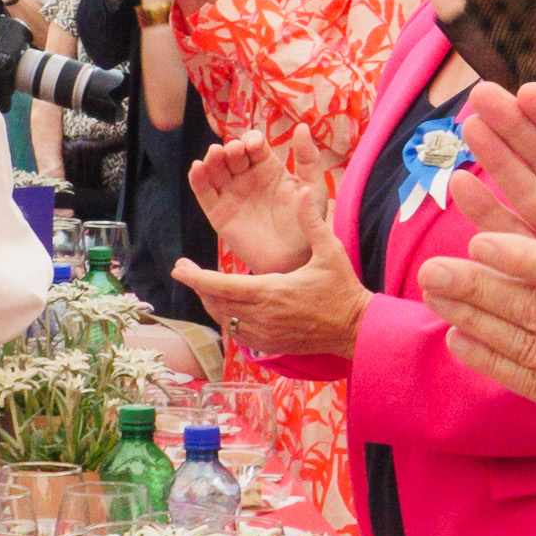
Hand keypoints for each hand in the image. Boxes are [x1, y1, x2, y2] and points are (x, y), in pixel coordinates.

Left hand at [172, 217, 370, 362]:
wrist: (356, 329)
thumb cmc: (343, 288)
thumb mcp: (330, 251)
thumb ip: (311, 221)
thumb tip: (301, 190)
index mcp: (271, 291)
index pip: (221, 286)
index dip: (196, 277)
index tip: (178, 267)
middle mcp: (262, 315)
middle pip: (216, 303)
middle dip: (198, 286)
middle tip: (186, 271)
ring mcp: (265, 334)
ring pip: (224, 319)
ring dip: (211, 302)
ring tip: (204, 285)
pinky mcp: (270, 345)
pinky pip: (238, 334)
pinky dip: (228, 319)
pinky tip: (227, 307)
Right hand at [186, 137, 332, 275]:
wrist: (295, 258)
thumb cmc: (307, 222)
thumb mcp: (312, 187)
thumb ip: (308, 158)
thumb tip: (301, 126)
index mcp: (267, 167)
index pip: (254, 146)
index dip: (252, 141)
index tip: (255, 144)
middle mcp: (246, 177)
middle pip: (232, 155)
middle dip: (232, 149)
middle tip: (235, 152)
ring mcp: (231, 195)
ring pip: (215, 170)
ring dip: (212, 159)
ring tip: (214, 154)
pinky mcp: (218, 214)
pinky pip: (204, 194)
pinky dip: (197, 180)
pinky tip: (197, 168)